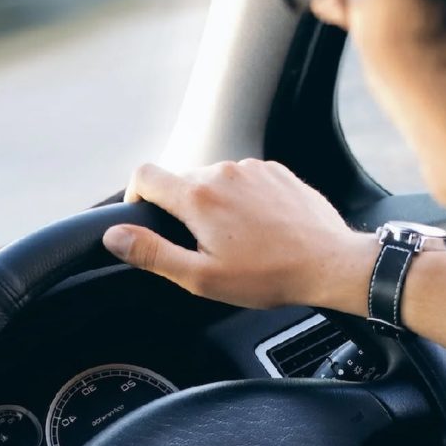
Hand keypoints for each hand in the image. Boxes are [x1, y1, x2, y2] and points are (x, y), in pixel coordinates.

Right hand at [104, 159, 375, 310]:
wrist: (330, 263)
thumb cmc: (268, 276)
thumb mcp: (201, 277)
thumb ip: (153, 254)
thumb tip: (115, 237)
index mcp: (198, 196)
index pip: (144, 174)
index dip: (135, 195)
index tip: (145, 218)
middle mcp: (222, 171)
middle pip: (181, 180)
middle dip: (182, 210)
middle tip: (202, 247)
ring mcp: (252, 168)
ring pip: (215, 181)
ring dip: (215, 205)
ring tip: (237, 242)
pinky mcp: (276, 171)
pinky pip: (245, 180)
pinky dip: (242, 200)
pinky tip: (259, 229)